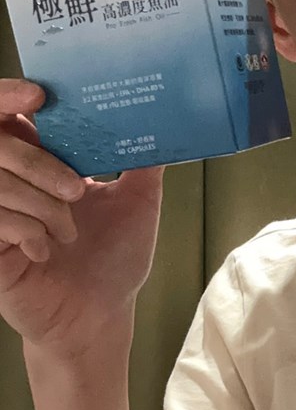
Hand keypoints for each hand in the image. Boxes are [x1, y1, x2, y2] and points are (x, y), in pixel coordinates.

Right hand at [0, 79, 164, 359]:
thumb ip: (144, 162)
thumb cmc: (116, 259)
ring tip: (69, 231)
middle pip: (1, 141)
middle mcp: (14, 181)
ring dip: (43, 205)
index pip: (13, 116)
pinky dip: (27, 230)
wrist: (101, 314)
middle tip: (78, 188)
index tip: (39, 95)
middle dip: (41, 162)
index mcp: (45, 164)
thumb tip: (165, 122)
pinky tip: (44, 250)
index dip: (13, 97)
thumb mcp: (139, 202)